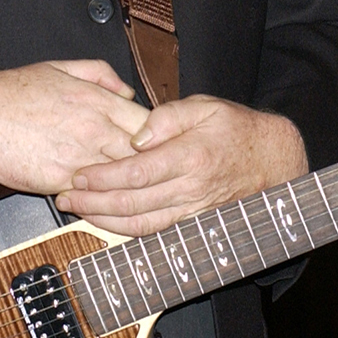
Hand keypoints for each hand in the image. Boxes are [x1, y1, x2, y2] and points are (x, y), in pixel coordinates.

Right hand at [0, 60, 151, 194]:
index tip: (159, 145)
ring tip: (135, 191)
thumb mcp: (61, 67)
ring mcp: (78, 158)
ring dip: (128, 186)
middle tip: (157, 174)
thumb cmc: (12, 93)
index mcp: (97, 102)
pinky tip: (104, 200)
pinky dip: (101, 200)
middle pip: (143, 155)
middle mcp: (93, 130)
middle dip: (151, 165)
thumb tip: (126, 90)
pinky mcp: (59, 181)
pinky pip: (92, 197)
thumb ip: (101, 75)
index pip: (148, 124)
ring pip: (120, 179)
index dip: (159, 137)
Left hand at [55, 96, 307, 235]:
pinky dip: (127, 231)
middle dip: (92, 202)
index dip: (103, 177)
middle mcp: (190, 189)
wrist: (273, 160)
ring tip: (77, 212)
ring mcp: (192, 210)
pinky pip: (156, 232)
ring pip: (141, 224)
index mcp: (190, 156)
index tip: (77, 175)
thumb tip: (137, 135)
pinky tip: (107, 225)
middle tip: (64, 197)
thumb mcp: (205, 106)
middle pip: (132, 202)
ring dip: (104, 221)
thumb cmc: (236, 129)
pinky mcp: (193, 222)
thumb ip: (168, 117)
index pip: (136, 172)